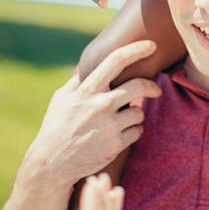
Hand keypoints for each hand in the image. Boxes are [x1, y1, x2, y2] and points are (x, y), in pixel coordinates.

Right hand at [27, 40, 161, 187]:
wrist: (52, 164)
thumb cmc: (56, 126)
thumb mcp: (61, 98)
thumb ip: (78, 79)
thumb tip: (88, 62)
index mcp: (87, 90)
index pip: (116, 61)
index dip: (137, 50)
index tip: (151, 45)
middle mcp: (101, 105)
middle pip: (139, 86)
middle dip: (152, 86)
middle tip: (156, 89)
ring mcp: (109, 126)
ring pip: (139, 112)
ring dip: (137, 114)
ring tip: (124, 119)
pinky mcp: (115, 145)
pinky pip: (137, 131)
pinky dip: (134, 130)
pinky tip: (122, 132)